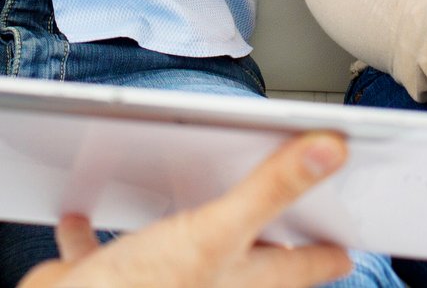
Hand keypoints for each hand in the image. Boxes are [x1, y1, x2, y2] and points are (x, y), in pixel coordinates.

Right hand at [18, 133, 353, 287]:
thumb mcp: (215, 232)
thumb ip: (271, 189)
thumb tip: (331, 152)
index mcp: (240, 280)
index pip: (298, 266)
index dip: (324, 251)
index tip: (348, 245)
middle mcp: (204, 284)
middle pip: (244, 259)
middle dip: (262, 235)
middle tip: (284, 211)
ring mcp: (154, 283)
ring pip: (177, 255)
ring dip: (184, 231)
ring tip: (194, 201)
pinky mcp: (106, 278)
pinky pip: (101, 253)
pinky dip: (91, 234)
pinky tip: (78, 216)